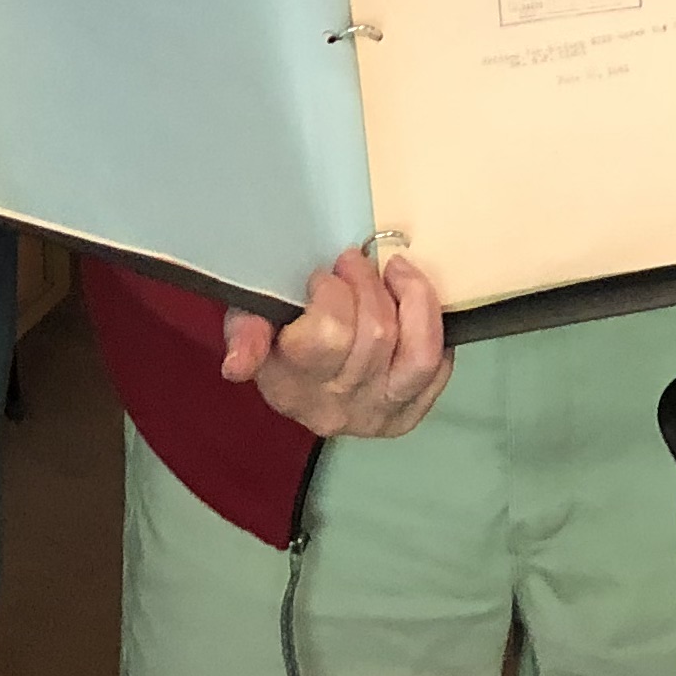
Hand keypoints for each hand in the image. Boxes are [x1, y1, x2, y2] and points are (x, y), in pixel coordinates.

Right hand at [220, 248, 451, 437]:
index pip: (327, 336)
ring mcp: (378, 415)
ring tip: (394, 271)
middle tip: (353, 260)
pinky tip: (410, 302)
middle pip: (376, 335)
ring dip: (411, 298)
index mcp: (291, 388)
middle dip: (367, 282)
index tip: (322, 275)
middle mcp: (338, 410)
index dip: (331, 292)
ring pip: (417, 353)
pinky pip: (439, 367)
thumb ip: (243, 334)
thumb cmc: (274, 332)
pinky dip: (431, 326)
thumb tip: (236, 366)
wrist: (296, 375)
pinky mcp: (409, 412)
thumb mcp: (246, 322)